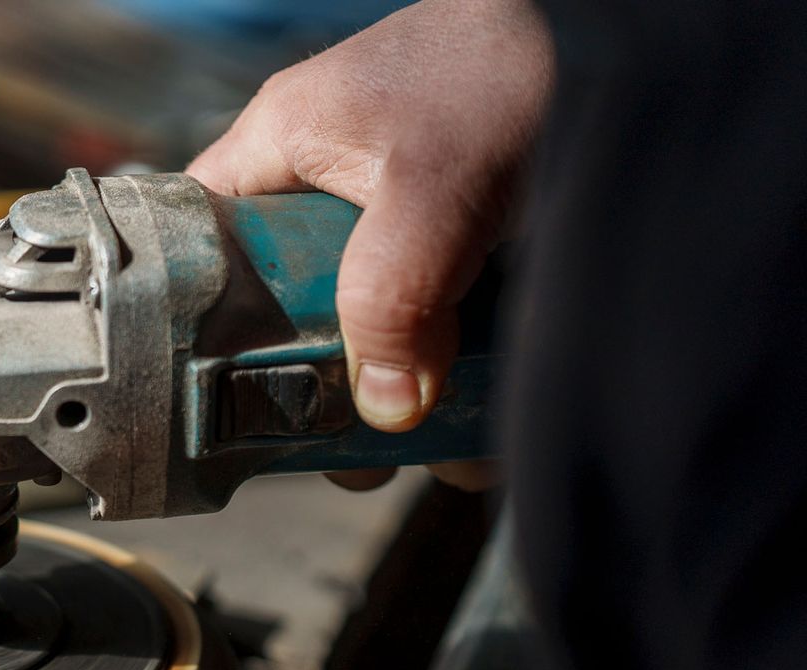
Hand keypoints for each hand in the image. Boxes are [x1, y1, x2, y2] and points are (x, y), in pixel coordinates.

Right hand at [186, 0, 551, 441]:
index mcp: (282, 150)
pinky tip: (492, 423)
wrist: (647, 38)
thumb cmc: (517, 58)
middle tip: (356, 452)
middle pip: (288, 311)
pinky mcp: (463, 243)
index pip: (197, 248)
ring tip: (447, 454)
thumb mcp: (436, 183)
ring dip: (409, 396)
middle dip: (328, 390)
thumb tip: (384, 413)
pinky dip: (463, 375)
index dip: (202, 327)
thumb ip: (393, 296)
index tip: (233, 403)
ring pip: (371, 327)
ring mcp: (398, 218)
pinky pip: (439, 322)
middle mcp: (328, 188)